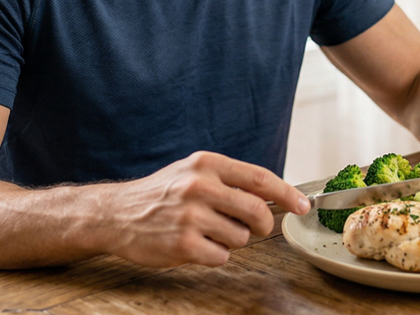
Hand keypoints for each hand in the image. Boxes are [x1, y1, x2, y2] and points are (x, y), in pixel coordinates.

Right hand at [100, 151, 308, 267]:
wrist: (116, 214)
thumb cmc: (161, 194)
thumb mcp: (193, 171)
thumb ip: (230, 179)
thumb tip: (275, 194)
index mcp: (206, 164)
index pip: (260, 178)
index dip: (288, 194)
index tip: (303, 206)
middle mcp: (200, 186)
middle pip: (258, 210)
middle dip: (261, 223)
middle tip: (250, 226)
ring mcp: (191, 216)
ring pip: (241, 237)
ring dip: (231, 240)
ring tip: (206, 231)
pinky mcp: (183, 244)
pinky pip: (221, 256)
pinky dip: (214, 255)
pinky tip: (195, 245)